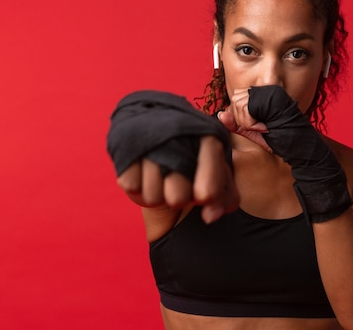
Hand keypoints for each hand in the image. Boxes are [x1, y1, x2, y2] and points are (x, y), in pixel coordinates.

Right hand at [116, 136, 239, 223]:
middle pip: (179, 198)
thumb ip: (226, 198)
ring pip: (153, 196)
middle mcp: (179, 136)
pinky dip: (138, 187)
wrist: (162, 145)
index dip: (208, 197)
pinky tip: (145, 173)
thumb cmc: (197, 166)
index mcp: (209, 138)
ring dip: (158, 194)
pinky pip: (131, 185)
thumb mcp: (220, 178)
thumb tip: (210, 216)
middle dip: (180, 198)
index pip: (210, 188)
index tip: (204, 198)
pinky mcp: (126, 150)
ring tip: (162, 176)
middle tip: (180, 182)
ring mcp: (151, 142)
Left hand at [218, 88, 271, 151]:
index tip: (256, 127)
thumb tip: (219, 114)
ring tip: (263, 127)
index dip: (241, 118)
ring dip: (248, 123)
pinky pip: (247, 109)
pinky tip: (265, 127)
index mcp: (259, 95)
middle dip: (243, 121)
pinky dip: (252, 124)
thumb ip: (235, 123)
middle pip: (235, 101)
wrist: (295, 142)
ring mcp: (266, 90)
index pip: (236, 100)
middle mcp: (263, 89)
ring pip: (239, 105)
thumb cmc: (276, 135)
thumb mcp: (251, 131)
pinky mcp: (267, 95)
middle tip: (260, 128)